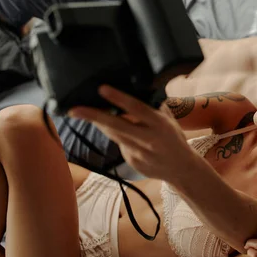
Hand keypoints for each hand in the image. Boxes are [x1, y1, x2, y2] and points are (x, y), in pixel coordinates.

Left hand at [68, 85, 190, 179]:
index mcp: (159, 124)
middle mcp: (148, 139)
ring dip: (101, 124)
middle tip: (74, 110)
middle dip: (93, 116)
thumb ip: (154, 106)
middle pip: (116, 126)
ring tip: (87, 114)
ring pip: (114, 135)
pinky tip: (128, 138)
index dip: (118, 98)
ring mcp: (139, 153)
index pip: (136, 108)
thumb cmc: (174, 138)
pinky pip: (120, 145)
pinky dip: (119, 138)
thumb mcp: (169, 120)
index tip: (101, 89)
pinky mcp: (132, 162)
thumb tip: (137, 88)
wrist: (181, 168)